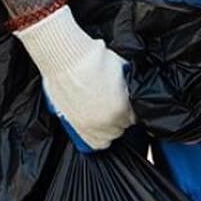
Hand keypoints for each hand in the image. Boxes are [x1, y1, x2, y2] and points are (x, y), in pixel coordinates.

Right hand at [14, 3, 133, 152]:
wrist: (65, 58)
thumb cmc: (91, 59)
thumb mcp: (120, 68)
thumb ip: (127, 83)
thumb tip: (130, 86)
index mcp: (121, 108)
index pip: (135, 118)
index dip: (130, 109)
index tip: (125, 103)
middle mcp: (107, 121)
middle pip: (121, 128)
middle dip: (120, 118)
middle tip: (114, 106)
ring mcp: (90, 125)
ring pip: (108, 137)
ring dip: (109, 128)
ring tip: (104, 116)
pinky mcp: (75, 125)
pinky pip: (93, 142)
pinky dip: (97, 137)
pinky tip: (97, 127)